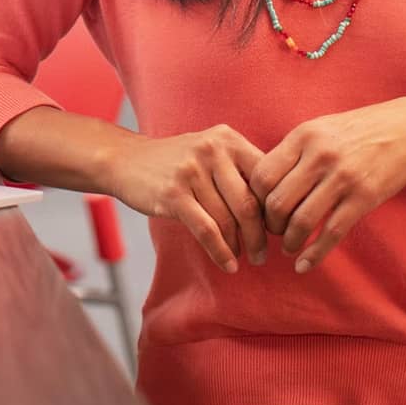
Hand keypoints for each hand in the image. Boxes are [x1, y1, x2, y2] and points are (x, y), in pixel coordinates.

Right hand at [108, 125, 266, 273]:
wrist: (127, 159)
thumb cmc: (177, 161)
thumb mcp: (211, 150)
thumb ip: (240, 169)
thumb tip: (278, 205)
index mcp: (228, 139)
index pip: (265, 177)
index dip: (275, 207)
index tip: (278, 229)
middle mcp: (213, 150)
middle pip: (249, 202)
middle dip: (260, 234)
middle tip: (264, 254)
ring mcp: (192, 171)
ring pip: (228, 219)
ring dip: (240, 246)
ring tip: (245, 259)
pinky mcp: (173, 194)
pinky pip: (206, 230)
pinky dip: (221, 252)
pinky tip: (228, 265)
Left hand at [249, 98, 405, 272]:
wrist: (405, 129)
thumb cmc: (356, 131)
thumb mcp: (319, 128)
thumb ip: (292, 152)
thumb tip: (261, 184)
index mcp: (303, 136)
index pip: (262, 176)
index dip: (256, 201)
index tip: (261, 211)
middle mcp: (320, 155)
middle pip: (277, 202)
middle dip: (271, 226)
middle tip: (275, 232)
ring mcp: (343, 177)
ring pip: (301, 221)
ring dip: (289, 243)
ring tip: (289, 248)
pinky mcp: (364, 197)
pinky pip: (331, 233)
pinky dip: (314, 255)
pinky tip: (304, 265)